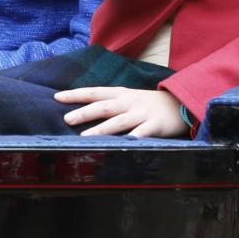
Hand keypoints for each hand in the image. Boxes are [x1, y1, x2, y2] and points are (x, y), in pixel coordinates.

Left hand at [55, 86, 189, 137]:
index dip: (76, 94)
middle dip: (85, 112)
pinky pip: (141, 134)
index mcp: (121, 93)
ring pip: (118, 122)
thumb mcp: (129, 98)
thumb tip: (84, 111)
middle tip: (66, 119)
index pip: (94, 92)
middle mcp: (129, 102)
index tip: (57, 97)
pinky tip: (120, 146)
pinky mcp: (155, 126)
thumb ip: (110, 103)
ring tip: (84, 138)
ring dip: (101, 130)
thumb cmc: (149, 104)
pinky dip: (130, 140)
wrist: (181, 103)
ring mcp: (142, 113)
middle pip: (104, 106)